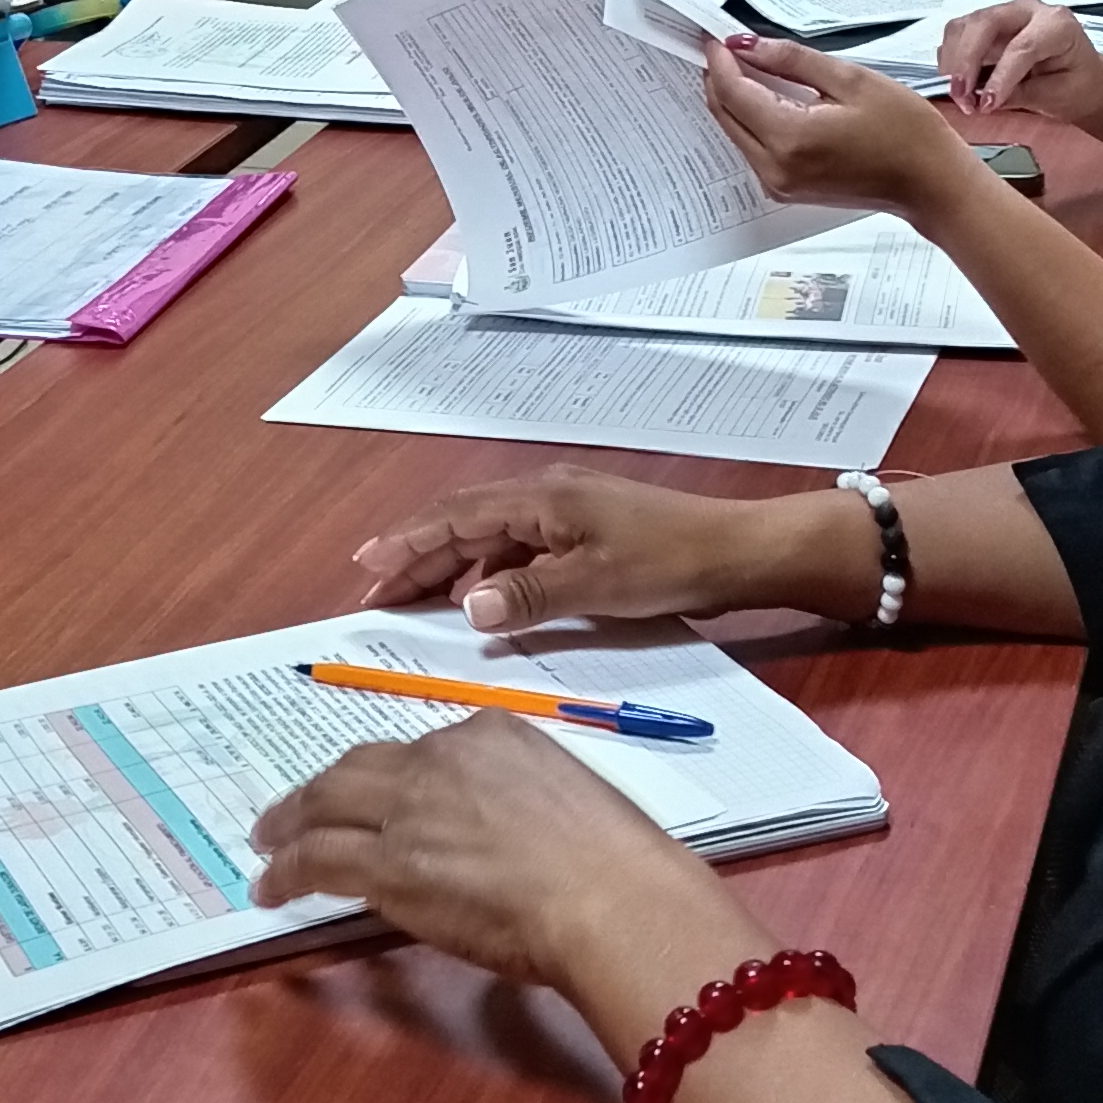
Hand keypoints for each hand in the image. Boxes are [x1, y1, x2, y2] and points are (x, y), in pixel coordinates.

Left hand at [247, 710, 733, 988]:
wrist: (610, 898)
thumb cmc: (616, 866)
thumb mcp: (570, 801)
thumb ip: (523, 804)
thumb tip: (498, 840)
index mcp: (494, 733)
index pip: (422, 751)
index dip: (391, 779)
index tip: (378, 799)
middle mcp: (442, 757)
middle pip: (359, 766)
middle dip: (321, 789)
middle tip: (293, 811)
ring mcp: (409, 808)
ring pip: (325, 804)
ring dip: (289, 824)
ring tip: (267, 844)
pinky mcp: (388, 863)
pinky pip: (317, 860)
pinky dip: (286, 873)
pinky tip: (271, 889)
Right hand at [351, 463, 873, 631]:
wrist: (737, 550)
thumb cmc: (670, 561)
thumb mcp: (597, 585)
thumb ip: (529, 596)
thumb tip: (467, 606)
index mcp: (540, 499)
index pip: (454, 517)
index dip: (406, 543)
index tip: (366, 568)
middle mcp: (544, 495)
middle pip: (462, 523)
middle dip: (415, 556)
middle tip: (372, 593)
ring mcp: (563, 511)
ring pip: (487, 536)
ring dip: (448, 565)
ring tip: (411, 599)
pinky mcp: (582, 530)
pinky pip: (516, 548)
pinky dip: (487, 572)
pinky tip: (483, 599)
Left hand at [702, 29, 998, 227]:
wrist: (930, 184)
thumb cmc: (906, 134)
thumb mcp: (851, 80)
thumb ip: (793, 60)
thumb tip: (749, 45)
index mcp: (789, 138)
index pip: (733, 92)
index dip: (720, 59)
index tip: (717, 36)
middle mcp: (775, 168)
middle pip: (724, 114)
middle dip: (720, 76)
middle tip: (728, 45)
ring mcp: (778, 184)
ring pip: (734, 132)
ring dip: (734, 98)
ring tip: (748, 64)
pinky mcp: (786, 190)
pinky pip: (752, 148)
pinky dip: (751, 119)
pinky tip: (766, 96)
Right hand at [936, 0, 1102, 134]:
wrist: (1081, 79)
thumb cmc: (1077, 85)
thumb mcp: (1059, 95)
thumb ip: (1022, 94)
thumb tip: (985, 99)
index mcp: (1056, 24)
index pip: (1021, 46)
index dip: (1000, 76)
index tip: (986, 104)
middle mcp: (1027, 11)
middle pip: (983, 24)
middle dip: (965, 62)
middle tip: (961, 96)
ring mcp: (1003, 15)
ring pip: (963, 27)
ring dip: (953, 62)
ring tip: (959, 95)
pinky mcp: (985, 26)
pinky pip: (957, 35)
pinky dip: (951, 61)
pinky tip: (958, 85)